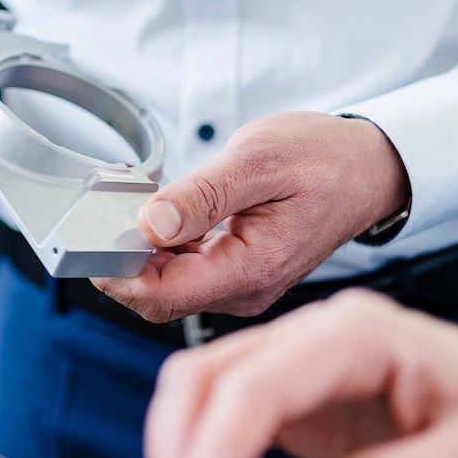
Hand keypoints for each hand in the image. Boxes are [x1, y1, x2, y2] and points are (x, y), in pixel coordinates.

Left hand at [92, 112, 409, 319]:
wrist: (366, 168)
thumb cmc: (323, 159)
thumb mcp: (259, 160)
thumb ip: (202, 196)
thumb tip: (150, 223)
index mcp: (250, 269)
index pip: (161, 297)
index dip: (116, 274)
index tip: (92, 240)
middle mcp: (244, 288)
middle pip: (158, 297)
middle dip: (121, 263)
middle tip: (106, 215)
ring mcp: (241, 283)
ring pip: (168, 285)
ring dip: (140, 253)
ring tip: (132, 208)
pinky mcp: (238, 271)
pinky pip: (186, 270)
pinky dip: (162, 247)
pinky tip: (160, 216)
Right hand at [144, 289, 457, 457]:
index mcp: (359, 332)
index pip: (258, 383)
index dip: (214, 451)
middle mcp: (315, 332)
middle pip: (209, 371)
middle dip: (180, 448)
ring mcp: (297, 354)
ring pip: (202, 380)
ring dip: (179, 444)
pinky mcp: (292, 385)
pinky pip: (224, 402)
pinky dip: (200, 445)